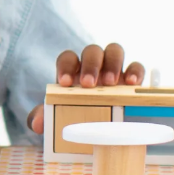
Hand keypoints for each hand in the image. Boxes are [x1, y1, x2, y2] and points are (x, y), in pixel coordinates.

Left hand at [27, 43, 144, 133]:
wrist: (100, 123)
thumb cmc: (75, 112)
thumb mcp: (57, 114)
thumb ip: (43, 115)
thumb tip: (36, 124)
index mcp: (73, 69)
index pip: (68, 57)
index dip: (66, 66)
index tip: (65, 83)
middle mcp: (94, 65)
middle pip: (92, 51)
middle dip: (90, 65)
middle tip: (89, 85)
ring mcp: (114, 68)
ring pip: (115, 51)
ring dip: (113, 63)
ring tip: (111, 83)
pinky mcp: (132, 78)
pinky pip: (137, 66)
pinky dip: (136, 71)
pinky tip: (132, 84)